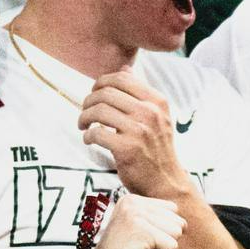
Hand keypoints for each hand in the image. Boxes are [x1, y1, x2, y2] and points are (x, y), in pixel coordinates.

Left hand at [78, 71, 192, 200]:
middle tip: (85, 113)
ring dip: (84, 117)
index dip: (101, 82)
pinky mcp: (127, 148)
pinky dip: (87, 135)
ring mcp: (139, 130)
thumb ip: (139, 92)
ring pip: (98, 110)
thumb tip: (125, 68)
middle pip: (105, 93)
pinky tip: (89, 139)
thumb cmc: (156, 147)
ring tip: (83, 125)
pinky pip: (96, 133)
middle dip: (88, 101)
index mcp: (157, 101)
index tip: (94, 93)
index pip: (121, 78)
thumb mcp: (156, 115)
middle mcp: (150, 112)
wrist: (166, 180)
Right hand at [88, 192, 184, 248]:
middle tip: (139, 248)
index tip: (139, 240)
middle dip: (165, 239)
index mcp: (131, 200)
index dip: (163, 231)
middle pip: (178, 221)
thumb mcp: (140, 231)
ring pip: (177, 232)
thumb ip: (156, 220)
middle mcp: (133, 203)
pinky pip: (172, 246)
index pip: (173, 210)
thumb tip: (184, 223)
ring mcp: (136, 215)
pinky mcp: (142, 231)